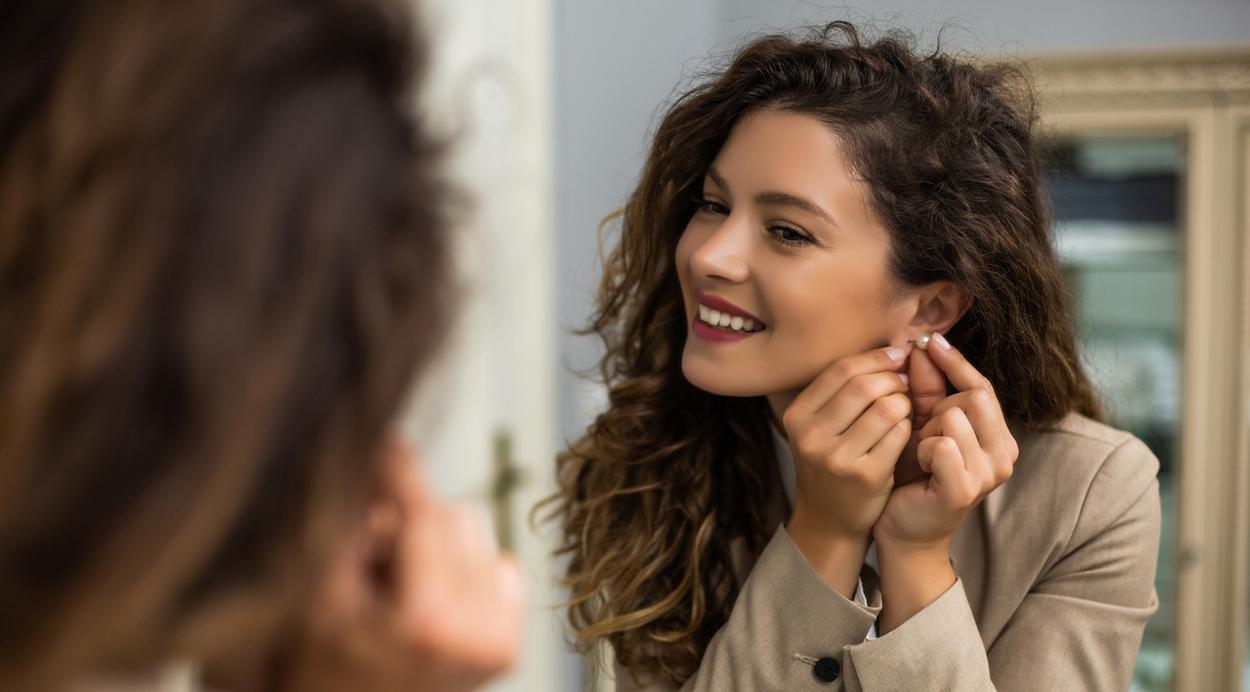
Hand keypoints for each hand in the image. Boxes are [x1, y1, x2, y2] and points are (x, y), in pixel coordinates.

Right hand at [294, 440, 523, 691]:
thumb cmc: (315, 665)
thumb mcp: (316, 592)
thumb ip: (345, 526)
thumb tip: (375, 452)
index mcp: (429, 623)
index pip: (424, 515)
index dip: (401, 471)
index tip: (388, 438)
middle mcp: (476, 635)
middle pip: (453, 517)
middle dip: (407, 522)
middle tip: (371, 558)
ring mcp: (497, 642)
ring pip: (475, 533)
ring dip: (432, 543)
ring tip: (394, 587)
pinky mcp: (507, 645)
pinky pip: (496, 561)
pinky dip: (459, 568)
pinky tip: (422, 601)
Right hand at [781, 345, 913, 594]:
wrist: (829, 519)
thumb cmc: (831, 462)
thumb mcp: (821, 426)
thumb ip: (844, 390)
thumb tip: (893, 347)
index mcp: (797, 415)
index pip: (842, 370)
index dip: (876, 357)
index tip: (898, 356)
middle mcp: (811, 435)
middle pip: (864, 385)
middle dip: (894, 378)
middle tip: (906, 382)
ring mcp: (836, 457)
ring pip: (886, 407)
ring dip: (905, 402)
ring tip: (906, 407)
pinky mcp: (865, 475)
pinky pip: (899, 434)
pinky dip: (909, 426)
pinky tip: (906, 431)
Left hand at [873, 333, 1018, 550]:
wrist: (903, 528)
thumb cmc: (912, 475)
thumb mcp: (921, 425)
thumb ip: (926, 389)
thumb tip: (922, 345)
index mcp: (998, 436)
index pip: (982, 386)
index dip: (955, 362)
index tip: (928, 340)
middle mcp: (1004, 454)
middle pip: (972, 397)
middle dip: (937, 408)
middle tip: (920, 433)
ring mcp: (990, 474)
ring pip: (954, 418)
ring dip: (926, 431)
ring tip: (919, 454)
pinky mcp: (966, 490)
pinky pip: (942, 445)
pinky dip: (923, 450)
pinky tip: (918, 467)